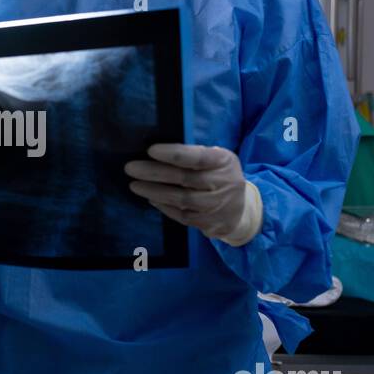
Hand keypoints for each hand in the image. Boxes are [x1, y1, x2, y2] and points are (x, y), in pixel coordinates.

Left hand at [124, 143, 259, 243]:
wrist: (241, 210)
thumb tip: (158, 152)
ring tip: (135, 185)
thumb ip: (195, 155)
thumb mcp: (217, 159)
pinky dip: (163, 206)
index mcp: (223, 162)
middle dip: (155, 172)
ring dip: (154, 191)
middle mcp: (221, 184)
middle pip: (185, 178)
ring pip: (181, 199)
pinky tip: (150, 197)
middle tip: (132, 168)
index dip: (174, 154)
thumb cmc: (221, 176)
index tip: (151, 150)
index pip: (197, 157)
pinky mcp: (207, 223)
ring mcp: (215, 206)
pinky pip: (181, 215)